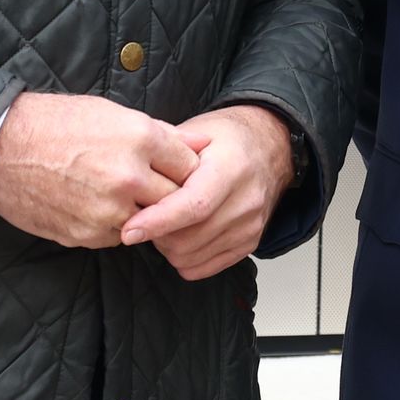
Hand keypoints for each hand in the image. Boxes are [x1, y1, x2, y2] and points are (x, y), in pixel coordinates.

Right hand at [0, 93, 195, 250]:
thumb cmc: (56, 122)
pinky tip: (95, 204)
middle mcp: (128, 177)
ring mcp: (107, 210)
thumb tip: (203, 143)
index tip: (175, 169)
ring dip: (142, 213)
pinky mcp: (86, 235)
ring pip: (149, 222)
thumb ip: (162, 133)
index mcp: (139, 138)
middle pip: (177, 199)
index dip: (185, 168)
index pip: (191, 165)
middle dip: (171, 194)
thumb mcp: (111, 113)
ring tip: (118, 193)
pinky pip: (119, 237)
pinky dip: (115, 225)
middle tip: (156, 187)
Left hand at [120, 105, 295, 282]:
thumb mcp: (196, 132)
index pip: (194, 206)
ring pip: (192, 257)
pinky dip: (184, 258)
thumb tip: (134, 183)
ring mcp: (250, 226)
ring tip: (165, 223)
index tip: (130, 230)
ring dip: (168, 247)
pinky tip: (181, 235)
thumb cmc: (228, 139)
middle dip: (156, 234)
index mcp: (231, 168)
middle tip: (146, 216)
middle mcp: (246, 201)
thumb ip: (167, 157)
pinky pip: (204, 268)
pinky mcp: (249, 243)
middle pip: (189, 238)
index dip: (158, 221)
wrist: (269, 148)